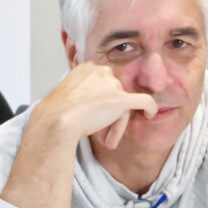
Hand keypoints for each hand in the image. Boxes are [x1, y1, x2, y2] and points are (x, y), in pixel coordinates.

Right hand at [36, 61, 158, 151]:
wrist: (56, 120)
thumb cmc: (57, 112)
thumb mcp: (67, 95)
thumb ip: (82, 92)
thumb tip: (91, 102)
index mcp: (88, 67)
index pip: (102, 84)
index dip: (100, 102)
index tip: (93, 114)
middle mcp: (102, 71)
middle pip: (114, 93)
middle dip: (109, 113)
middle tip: (100, 130)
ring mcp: (112, 85)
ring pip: (123, 104)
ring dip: (116, 123)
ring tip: (107, 139)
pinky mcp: (121, 99)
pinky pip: (144, 101)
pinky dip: (150, 107)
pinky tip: (151, 114)